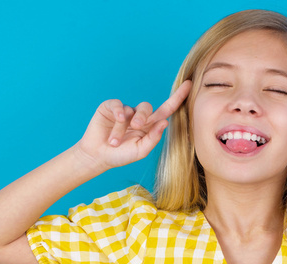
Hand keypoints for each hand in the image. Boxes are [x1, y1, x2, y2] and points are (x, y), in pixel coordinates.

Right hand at [75, 80, 191, 169]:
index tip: (188, 84)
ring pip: (131, 109)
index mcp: (149, 125)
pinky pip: (117, 105)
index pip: (166, 109)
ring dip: (123, 126)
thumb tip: (165, 122)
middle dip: (143, 116)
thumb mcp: (140, 151)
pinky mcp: (110, 107)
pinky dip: (117, 113)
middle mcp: (138, 115)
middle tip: (136, 126)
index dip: (177, 97)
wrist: (98, 156)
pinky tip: (115, 120)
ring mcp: (124, 110)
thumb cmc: (121, 155)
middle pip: (147, 107)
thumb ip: (153, 138)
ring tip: (115, 141)